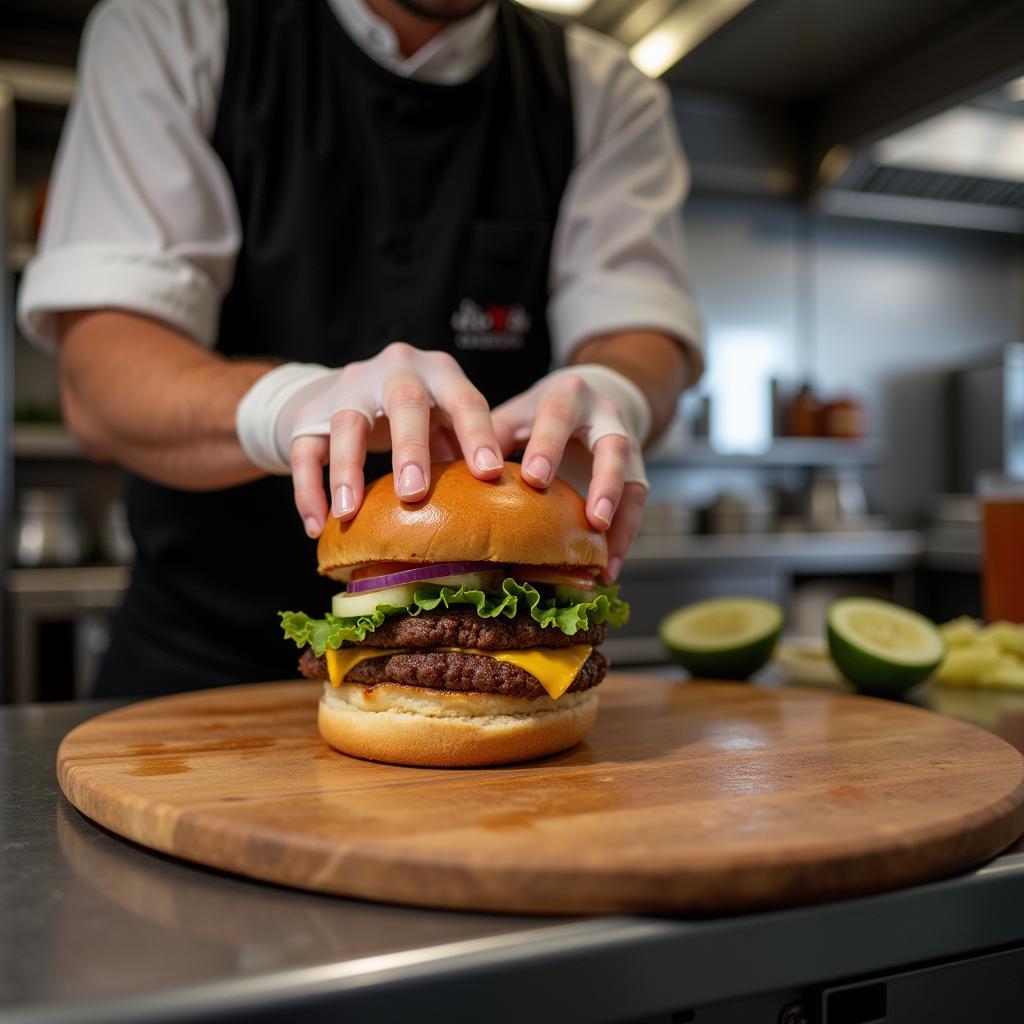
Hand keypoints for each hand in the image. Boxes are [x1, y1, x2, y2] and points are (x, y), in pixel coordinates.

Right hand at [236, 343, 503, 535]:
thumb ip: (463, 453)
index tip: (490, 473)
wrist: (337, 393)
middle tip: (414, 493)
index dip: (479, 436)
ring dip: (348, 471)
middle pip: (405, 402)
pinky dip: (308, 490)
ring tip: (348, 514)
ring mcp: (349, 386)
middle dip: (409, 448)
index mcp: (440, 374)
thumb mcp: (442, 423)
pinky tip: (316, 525)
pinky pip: (306, 451)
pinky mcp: (310, 412)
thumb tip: (499, 509)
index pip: (465, 401)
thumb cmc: (411, 417)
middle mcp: (396, 370)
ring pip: (346, 424)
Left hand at [490, 365, 650, 581]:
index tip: (534, 478)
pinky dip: (624, 539)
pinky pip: (637, 506)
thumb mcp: (517, 413)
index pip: (557, 416)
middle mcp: (605, 416)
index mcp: (567, 396)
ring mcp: (627, 444)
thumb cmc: (541, 412)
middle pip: (612, 446)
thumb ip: (492, 437)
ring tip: (602, 557)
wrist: (591, 399)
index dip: (548, 446)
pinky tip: (607, 568)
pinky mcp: (637, 471)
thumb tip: (453, 474)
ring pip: (632, 479)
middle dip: (603, 483)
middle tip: (591, 519)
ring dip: (620, 519)